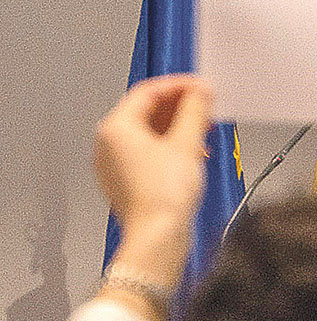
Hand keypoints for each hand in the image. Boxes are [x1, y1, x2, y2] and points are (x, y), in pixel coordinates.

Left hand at [94, 75, 212, 294]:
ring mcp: (113, 163)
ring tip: (203, 130)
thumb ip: (195, 110)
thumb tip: (201, 92)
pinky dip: (168, 146)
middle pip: (146, 112)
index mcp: (116, 128)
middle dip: (179, 107)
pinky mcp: (123, 180)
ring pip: (147, 133)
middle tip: (205, 107)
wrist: (158, 234)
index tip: (202, 87)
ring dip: (177, 127)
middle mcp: (108, 143)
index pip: (148, 91)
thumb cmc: (164, 195)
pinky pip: (146, 152)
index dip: (179, 85)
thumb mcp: (187, 143)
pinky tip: (191, 153)